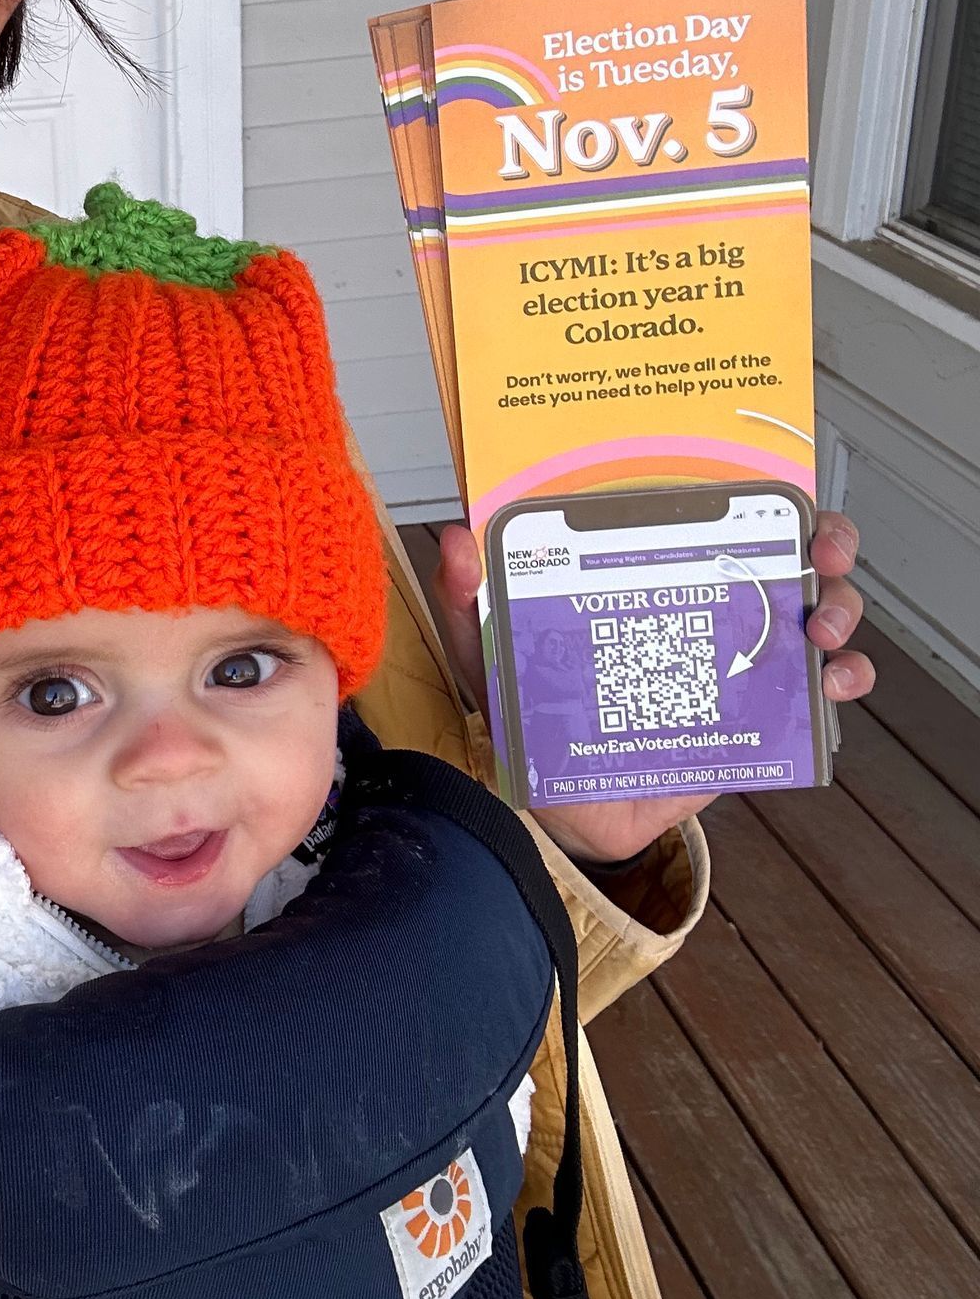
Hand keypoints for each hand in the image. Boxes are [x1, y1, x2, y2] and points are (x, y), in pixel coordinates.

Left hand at [431, 510, 874, 865]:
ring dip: (840, 607)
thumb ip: (465, 598)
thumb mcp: (486, 648)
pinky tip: (834, 682)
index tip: (780, 491)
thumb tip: (458, 539)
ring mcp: (736, 657)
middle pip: (785, 552)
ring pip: (816, 613)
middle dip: (823, 541)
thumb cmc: (527, 709)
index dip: (756, 492)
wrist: (558, 808)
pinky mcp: (754, 718)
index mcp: (649, 569)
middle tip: (822, 555)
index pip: (710, 510)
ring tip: (824, 628)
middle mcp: (704, 602)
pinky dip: (840, 681)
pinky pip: (815, 694)